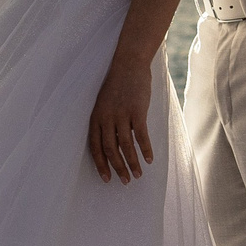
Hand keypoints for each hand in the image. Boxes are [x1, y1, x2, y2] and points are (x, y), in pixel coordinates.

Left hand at [87, 58, 154, 183]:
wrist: (129, 64)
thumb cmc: (117, 85)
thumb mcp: (104, 104)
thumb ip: (107, 123)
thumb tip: (115, 146)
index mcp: (96, 117)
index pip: (95, 147)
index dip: (101, 165)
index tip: (106, 179)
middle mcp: (106, 118)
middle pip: (110, 149)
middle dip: (117, 168)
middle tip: (125, 181)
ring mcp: (121, 114)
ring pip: (125, 146)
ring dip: (132, 163)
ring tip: (138, 175)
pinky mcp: (137, 111)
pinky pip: (141, 136)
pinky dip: (145, 149)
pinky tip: (150, 159)